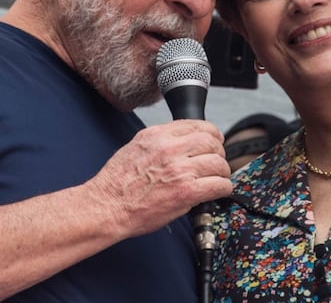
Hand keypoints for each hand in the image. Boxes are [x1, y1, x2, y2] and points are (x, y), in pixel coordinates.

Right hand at [91, 120, 231, 236]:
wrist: (107, 206)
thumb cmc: (116, 183)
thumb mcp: (135, 147)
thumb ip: (160, 142)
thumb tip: (182, 142)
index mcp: (157, 135)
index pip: (196, 125)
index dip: (211, 133)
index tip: (214, 140)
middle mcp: (169, 149)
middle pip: (211, 142)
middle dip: (218, 152)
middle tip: (217, 162)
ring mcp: (180, 170)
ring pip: (219, 163)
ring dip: (222, 171)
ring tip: (218, 178)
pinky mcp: (186, 192)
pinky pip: (219, 185)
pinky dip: (223, 188)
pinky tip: (218, 191)